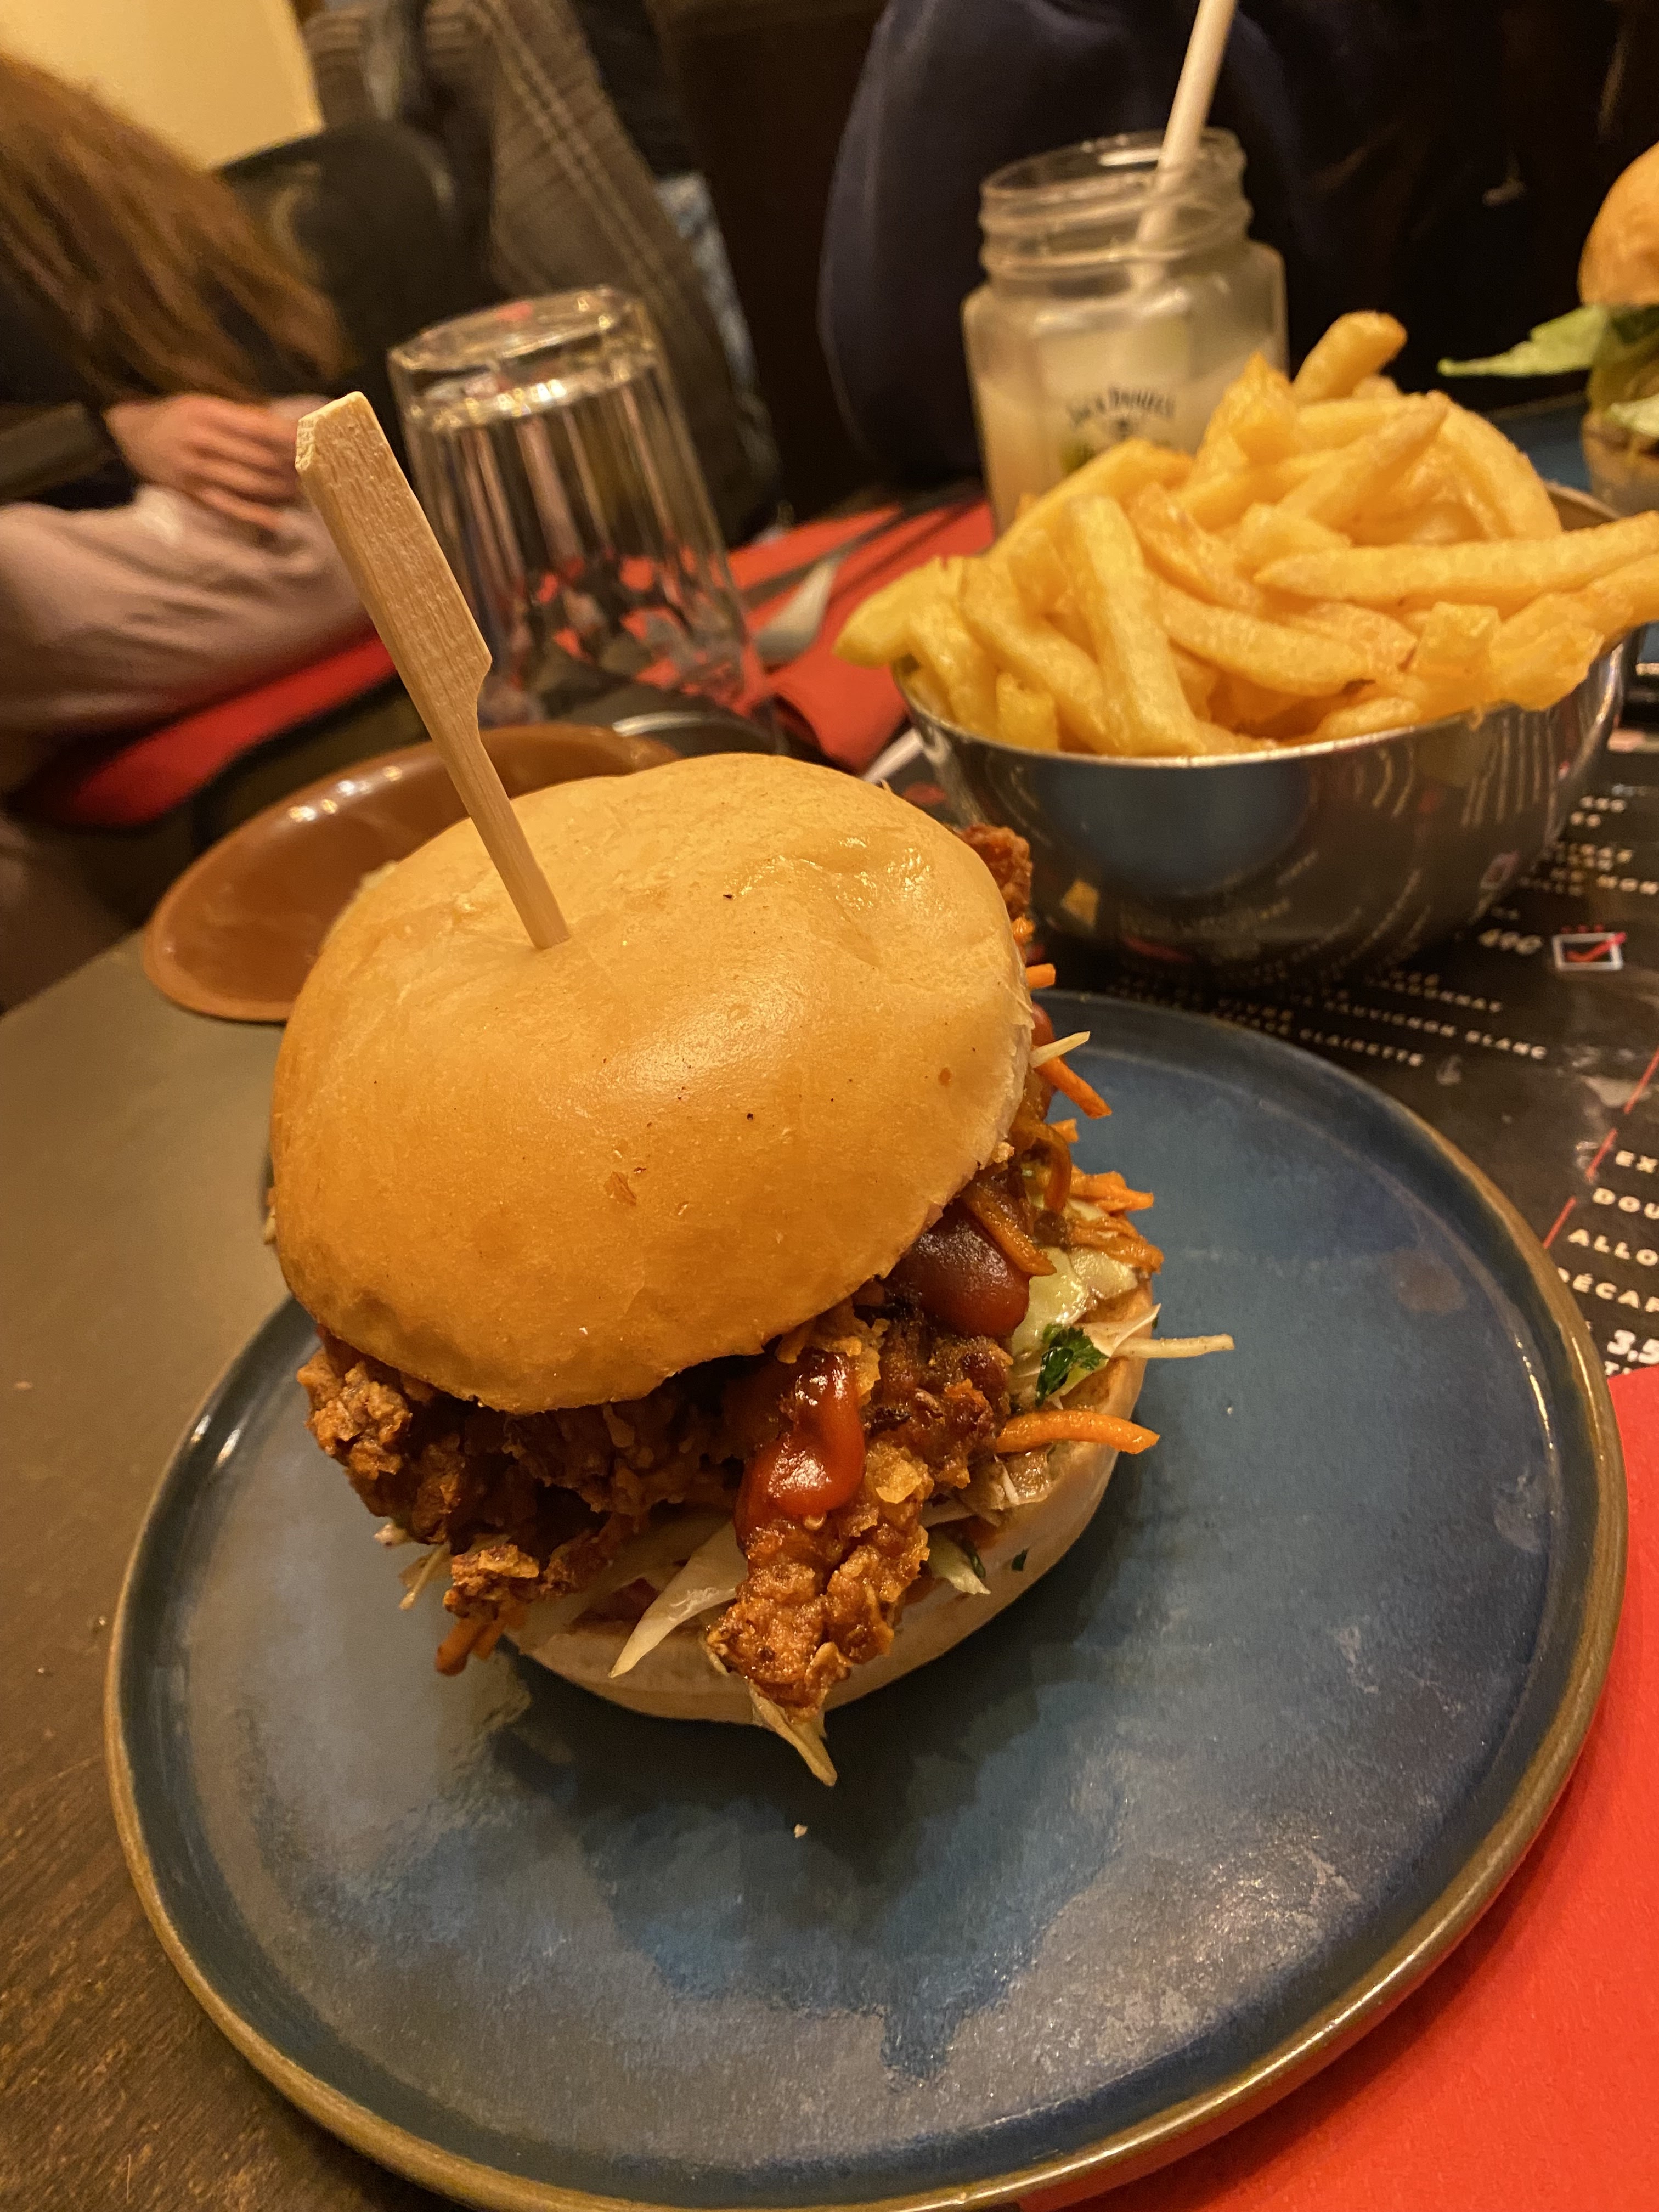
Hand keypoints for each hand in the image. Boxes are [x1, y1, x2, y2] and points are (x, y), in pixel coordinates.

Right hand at [103, 395, 300, 528]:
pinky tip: (278, 520)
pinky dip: (254, 514)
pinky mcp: (191, 492)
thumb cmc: (176, 417)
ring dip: (280, 488)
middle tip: (316, 470)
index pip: (259, 427)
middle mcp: (200, 440)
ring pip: (247, 483)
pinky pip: (228, 506)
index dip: (291, 437)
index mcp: (206, 411)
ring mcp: (194, 469)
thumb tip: (286, 427)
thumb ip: (241, 415)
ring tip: (303, 490)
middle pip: (258, 456)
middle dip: (291, 465)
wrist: (129, 435)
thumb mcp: (203, 403)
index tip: (316, 443)